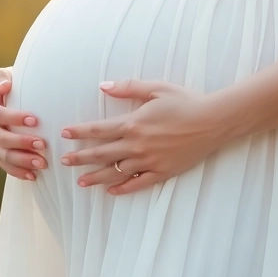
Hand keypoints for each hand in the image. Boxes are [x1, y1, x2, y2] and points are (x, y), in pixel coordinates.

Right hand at [0, 67, 45, 180]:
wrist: (6, 96)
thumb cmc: (7, 84)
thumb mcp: (2, 74)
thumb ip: (1, 77)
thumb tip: (5, 86)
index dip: (12, 118)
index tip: (34, 120)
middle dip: (20, 143)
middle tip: (42, 144)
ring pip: (3, 155)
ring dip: (22, 160)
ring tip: (42, 163)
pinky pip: (5, 165)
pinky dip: (18, 172)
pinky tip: (33, 175)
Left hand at [58, 80, 227, 194]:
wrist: (214, 121)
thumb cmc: (186, 101)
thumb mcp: (156, 88)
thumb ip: (128, 87)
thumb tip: (103, 85)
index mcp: (133, 123)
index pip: (98, 130)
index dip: (79, 132)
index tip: (64, 134)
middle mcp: (137, 145)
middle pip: (101, 153)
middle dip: (80, 157)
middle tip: (64, 162)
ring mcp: (149, 161)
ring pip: (115, 171)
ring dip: (96, 177)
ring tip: (81, 182)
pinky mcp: (162, 172)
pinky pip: (138, 184)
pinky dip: (123, 188)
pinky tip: (111, 191)